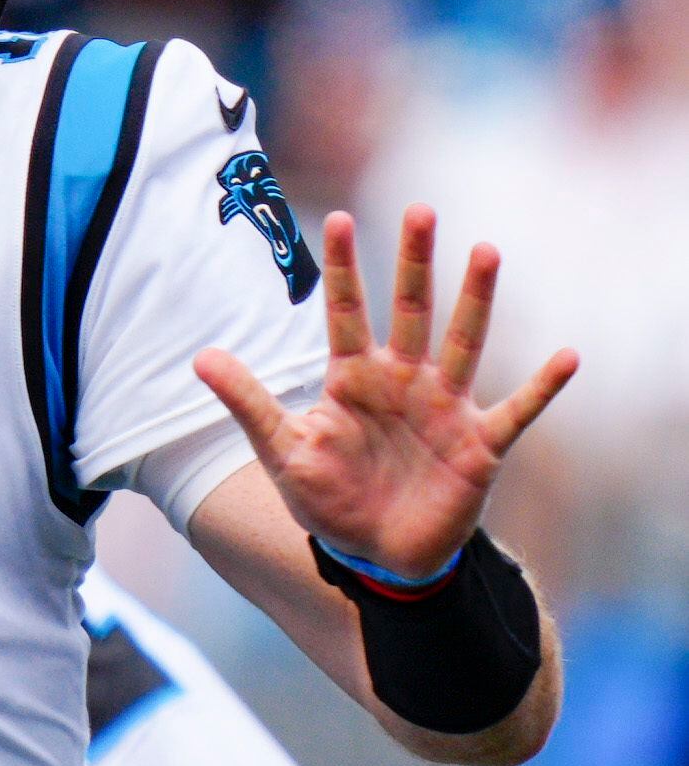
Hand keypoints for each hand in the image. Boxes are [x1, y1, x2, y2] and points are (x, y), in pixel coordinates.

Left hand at [195, 206, 575, 579]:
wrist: (376, 555)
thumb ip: (248, 403)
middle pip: (410, 311)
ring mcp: (444, 408)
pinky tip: (567, 356)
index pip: (345, 312)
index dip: (342, 268)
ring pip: (463, 342)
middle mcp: (402, 381)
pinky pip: (517, 410)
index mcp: (352, 379)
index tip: (336, 217)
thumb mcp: (282, 451)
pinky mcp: (479, 445)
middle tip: (421, 209)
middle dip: (414, 263)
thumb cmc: (328, 499)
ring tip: (485, 251)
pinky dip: (542, 387)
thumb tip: (199, 358)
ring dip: (475, 300)